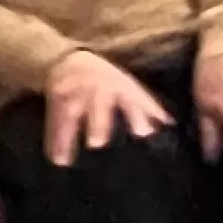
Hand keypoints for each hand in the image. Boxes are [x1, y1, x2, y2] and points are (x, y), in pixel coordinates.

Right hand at [42, 50, 172, 161]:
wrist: (69, 61)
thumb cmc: (107, 80)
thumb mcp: (128, 88)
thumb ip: (147, 107)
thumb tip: (169, 123)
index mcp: (117, 85)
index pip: (130, 98)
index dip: (136, 114)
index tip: (142, 134)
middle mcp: (94, 88)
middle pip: (96, 104)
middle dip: (97, 123)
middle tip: (97, 144)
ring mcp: (72, 94)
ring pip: (70, 115)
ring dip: (67, 137)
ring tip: (65, 161)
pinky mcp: (55, 102)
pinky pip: (54, 122)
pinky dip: (54, 141)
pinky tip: (57, 160)